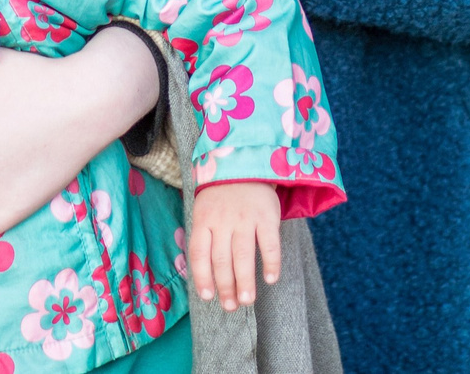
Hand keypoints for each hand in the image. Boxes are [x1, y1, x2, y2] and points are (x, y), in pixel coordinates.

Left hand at [190, 181, 281, 310]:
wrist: (245, 162)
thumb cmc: (222, 196)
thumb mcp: (205, 210)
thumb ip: (205, 237)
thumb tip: (205, 275)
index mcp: (203, 219)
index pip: (199, 253)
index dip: (202, 277)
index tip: (208, 297)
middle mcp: (223, 220)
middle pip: (221, 259)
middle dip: (225, 287)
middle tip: (230, 307)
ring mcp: (245, 218)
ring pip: (243, 255)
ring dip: (245, 281)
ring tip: (246, 301)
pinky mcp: (266, 215)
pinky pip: (269, 243)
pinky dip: (271, 262)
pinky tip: (270, 279)